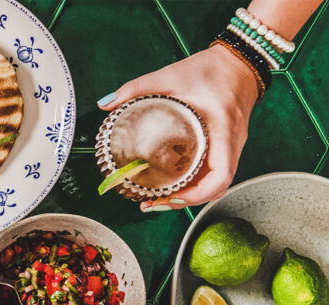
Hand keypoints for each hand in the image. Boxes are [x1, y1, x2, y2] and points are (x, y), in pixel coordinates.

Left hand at [100, 45, 258, 210]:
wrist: (239, 61)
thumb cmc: (212, 69)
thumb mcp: (171, 75)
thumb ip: (137, 88)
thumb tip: (106, 104)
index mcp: (224, 129)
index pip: (220, 176)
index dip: (196, 194)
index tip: (170, 196)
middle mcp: (232, 143)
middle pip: (217, 187)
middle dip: (186, 200)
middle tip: (154, 203)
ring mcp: (232, 146)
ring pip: (216, 183)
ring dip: (190, 195)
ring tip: (159, 200)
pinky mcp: (226, 145)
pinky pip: (214, 172)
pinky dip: (195, 184)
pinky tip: (174, 185)